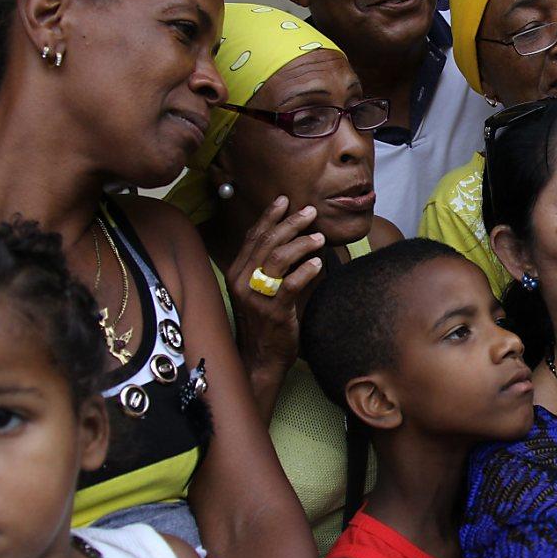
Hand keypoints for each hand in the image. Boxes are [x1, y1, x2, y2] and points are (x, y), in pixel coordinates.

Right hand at [227, 196, 323, 377]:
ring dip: (301, 244)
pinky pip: (290, 284)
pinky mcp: (273, 312)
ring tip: (319, 238)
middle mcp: (242, 281)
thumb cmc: (265, 321)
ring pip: (278, 259)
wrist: (261, 357)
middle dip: (290, 223)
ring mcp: (256, 297)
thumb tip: (298, 237)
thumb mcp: (262, 289)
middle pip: (267, 243)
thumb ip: (273, 265)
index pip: (253, 237)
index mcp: (237, 272)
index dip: (269, 216)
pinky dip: (306, 270)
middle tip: (310, 213)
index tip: (285, 200)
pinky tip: (319, 263)